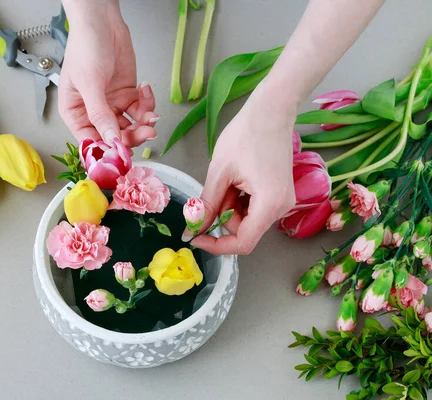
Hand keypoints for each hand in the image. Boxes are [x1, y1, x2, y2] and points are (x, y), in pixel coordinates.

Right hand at [58, 1, 157, 146]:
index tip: (123, 155)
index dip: (107, 151)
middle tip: (146, 132)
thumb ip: (100, 113)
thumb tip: (110, 139)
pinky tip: (146, 90)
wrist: (102, 21)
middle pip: (114, 137)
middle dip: (132, 137)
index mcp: (75, 113)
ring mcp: (112, 104)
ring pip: (130, 126)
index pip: (91, 142)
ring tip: (151, 115)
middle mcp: (93, 112)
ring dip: (143, 123)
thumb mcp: (90, 83)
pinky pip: (140, 109)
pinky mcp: (127, 95)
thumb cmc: (85, 47)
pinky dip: (147, 104)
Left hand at [186, 88, 296, 254]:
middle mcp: (281, 208)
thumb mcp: (219, 173)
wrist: (271, 110)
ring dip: (230, 207)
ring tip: (227, 178)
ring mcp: (282, 201)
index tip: (196, 237)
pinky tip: (235, 179)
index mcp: (270, 205)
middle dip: (222, 217)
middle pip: (245, 230)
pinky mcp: (279, 193)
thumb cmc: (246, 135)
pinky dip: (239, 200)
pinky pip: (254, 208)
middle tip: (213, 190)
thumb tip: (191, 231)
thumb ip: (206, 205)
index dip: (217, 245)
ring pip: (247, 219)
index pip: (243, 243)